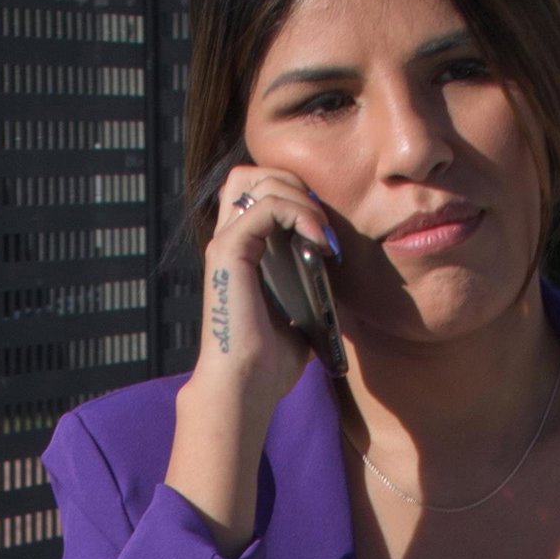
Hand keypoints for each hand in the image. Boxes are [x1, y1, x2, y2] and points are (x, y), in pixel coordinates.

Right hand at [197, 165, 337, 406]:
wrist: (247, 386)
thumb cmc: (271, 359)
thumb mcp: (301, 309)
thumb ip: (309, 281)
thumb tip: (334, 266)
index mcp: (243, 249)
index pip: (260, 189)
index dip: (295, 191)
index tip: (325, 227)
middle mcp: (229, 239)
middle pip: (253, 172)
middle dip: (295, 182)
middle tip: (321, 220)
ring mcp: (226, 243)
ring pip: (257, 179)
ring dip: (300, 196)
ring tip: (322, 231)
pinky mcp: (228, 252)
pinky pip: (264, 206)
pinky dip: (297, 212)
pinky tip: (317, 240)